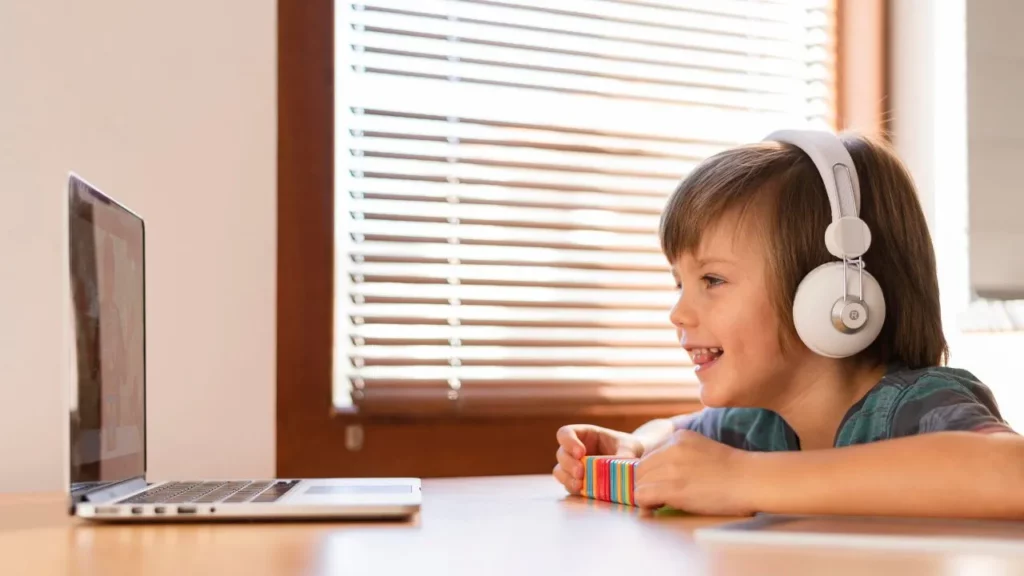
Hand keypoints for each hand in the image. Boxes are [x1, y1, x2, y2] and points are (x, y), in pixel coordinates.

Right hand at [552, 424, 643, 494]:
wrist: (635, 462)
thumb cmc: (629, 448)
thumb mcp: (629, 448)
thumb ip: (623, 455)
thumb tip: (620, 467)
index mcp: (585, 435)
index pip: (565, 434)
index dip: (568, 442)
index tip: (580, 453)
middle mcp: (575, 450)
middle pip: (561, 454)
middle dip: (569, 464)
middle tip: (581, 472)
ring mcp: (575, 467)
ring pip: (560, 471)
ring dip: (567, 478)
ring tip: (580, 485)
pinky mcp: (578, 482)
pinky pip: (568, 485)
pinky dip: (573, 488)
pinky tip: (583, 491)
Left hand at [634, 430, 755, 515]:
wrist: (750, 480)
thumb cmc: (733, 471)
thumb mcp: (702, 449)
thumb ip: (681, 455)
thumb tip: (662, 474)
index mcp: (679, 437)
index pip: (650, 456)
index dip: (651, 473)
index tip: (658, 485)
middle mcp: (671, 448)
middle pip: (640, 469)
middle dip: (646, 484)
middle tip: (658, 497)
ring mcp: (670, 467)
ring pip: (638, 482)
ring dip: (646, 495)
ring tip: (660, 503)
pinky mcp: (672, 487)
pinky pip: (642, 496)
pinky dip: (645, 504)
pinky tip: (656, 508)